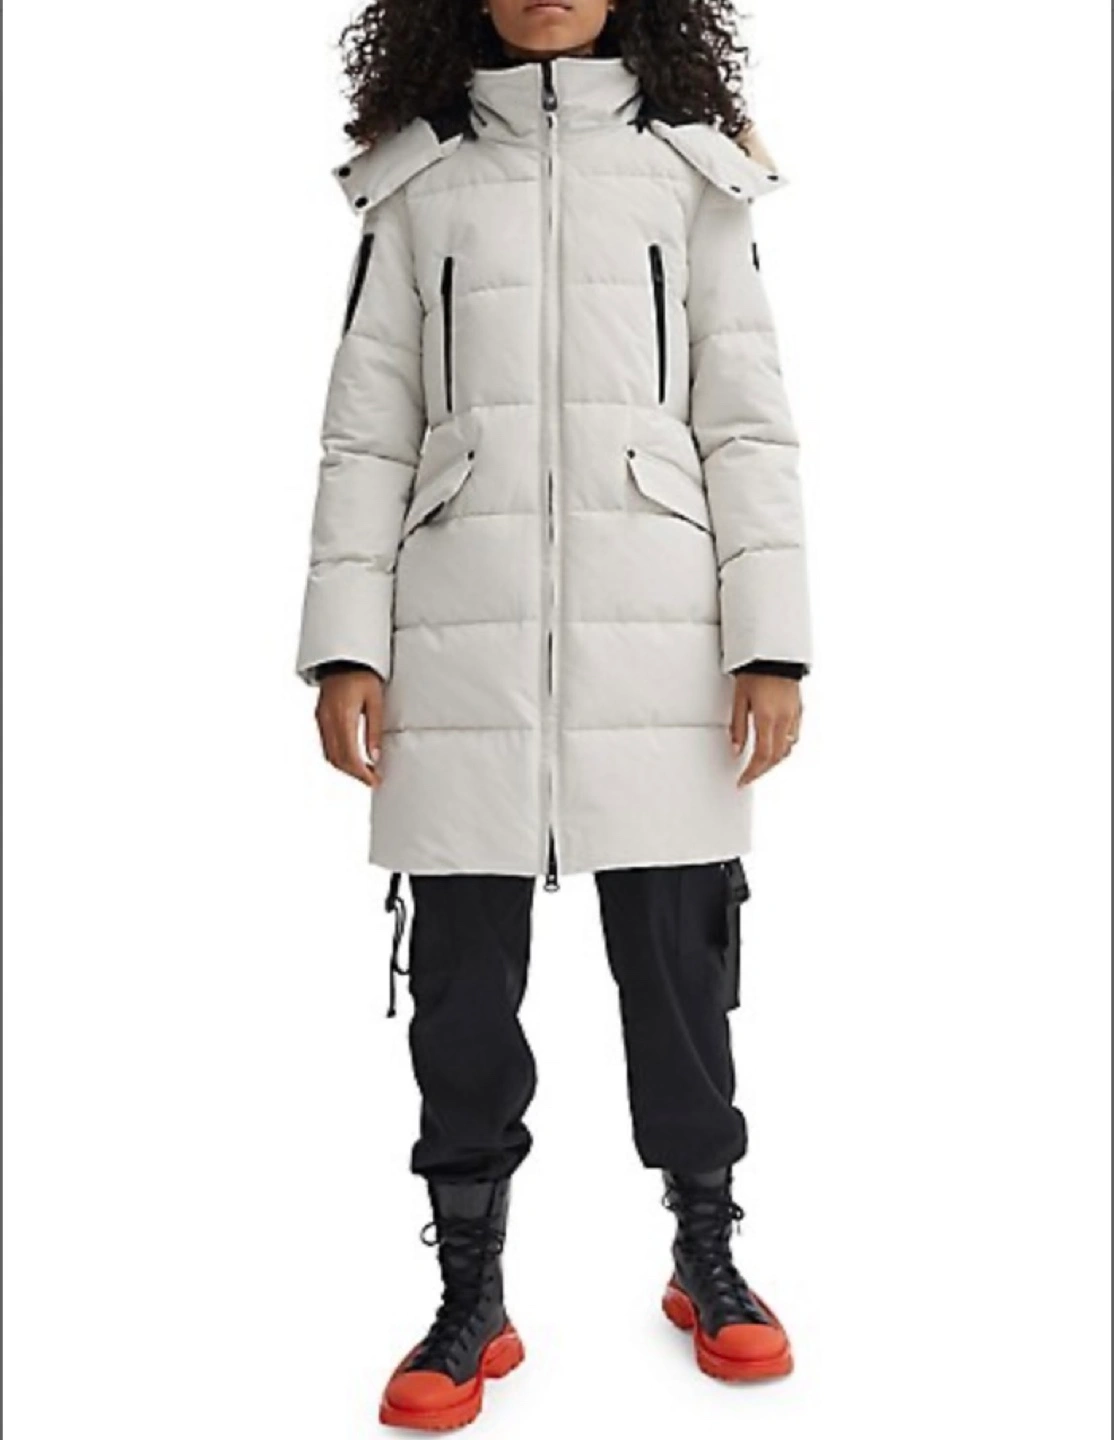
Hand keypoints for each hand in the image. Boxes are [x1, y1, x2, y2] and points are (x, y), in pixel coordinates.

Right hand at [316, 669, 384, 787]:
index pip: (349, 756)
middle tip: (372, 779)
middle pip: (337, 759)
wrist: (344, 659)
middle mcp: (328, 720)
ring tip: (365, 771)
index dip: (361, 773)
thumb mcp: (375, 701)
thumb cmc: (362, 675)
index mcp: (342, 716)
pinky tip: (352, 757)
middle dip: (355, 774)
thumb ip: (374, 730)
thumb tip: (375, 756)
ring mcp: (321, 720)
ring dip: (346, 767)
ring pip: (329, 755)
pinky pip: (326, 745)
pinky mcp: (320, 718)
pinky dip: (338, 756)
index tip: (373, 781)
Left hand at [731, 673, 803, 786]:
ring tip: (759, 765)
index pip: (762, 756)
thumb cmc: (754, 671)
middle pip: (776, 757)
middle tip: (748, 777)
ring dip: (774, 761)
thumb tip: (735, 750)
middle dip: (761, 771)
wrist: (774, 652)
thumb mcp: (739, 699)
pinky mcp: (799, 710)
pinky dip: (784, 747)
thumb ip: (737, 726)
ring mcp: (794, 716)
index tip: (742, 781)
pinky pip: (794, 736)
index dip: (752, 773)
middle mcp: (784, 720)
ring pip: (788, 749)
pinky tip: (775, 747)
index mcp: (768, 718)